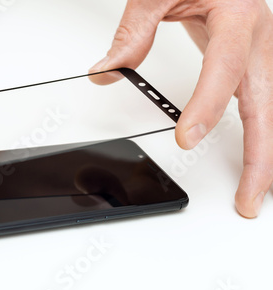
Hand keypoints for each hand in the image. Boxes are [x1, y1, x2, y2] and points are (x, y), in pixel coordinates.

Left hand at [90, 0, 272, 217]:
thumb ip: (133, 33)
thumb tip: (107, 71)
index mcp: (237, 16)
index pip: (225, 68)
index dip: (208, 105)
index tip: (187, 135)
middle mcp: (256, 37)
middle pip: (266, 105)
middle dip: (260, 156)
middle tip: (248, 198)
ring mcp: (258, 52)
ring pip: (268, 110)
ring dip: (263, 154)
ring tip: (253, 191)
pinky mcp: (250, 63)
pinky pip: (258, 104)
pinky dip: (258, 136)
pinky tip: (251, 157)